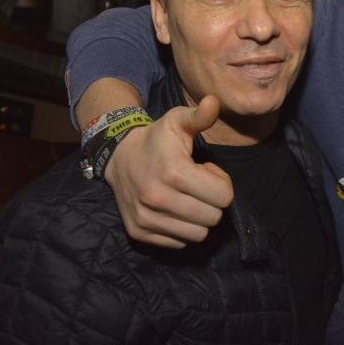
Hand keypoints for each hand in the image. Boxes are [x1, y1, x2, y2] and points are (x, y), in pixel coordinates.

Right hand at [104, 95, 233, 247]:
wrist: (120, 156)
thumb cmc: (158, 138)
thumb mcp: (178, 121)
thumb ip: (200, 116)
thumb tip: (213, 101)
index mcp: (173, 171)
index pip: (223, 197)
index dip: (221, 183)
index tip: (206, 171)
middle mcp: (158, 198)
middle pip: (213, 217)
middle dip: (212, 201)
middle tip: (197, 184)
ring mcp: (146, 218)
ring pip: (198, 235)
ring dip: (198, 217)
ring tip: (186, 195)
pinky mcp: (139, 232)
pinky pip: (179, 243)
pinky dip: (182, 228)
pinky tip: (174, 207)